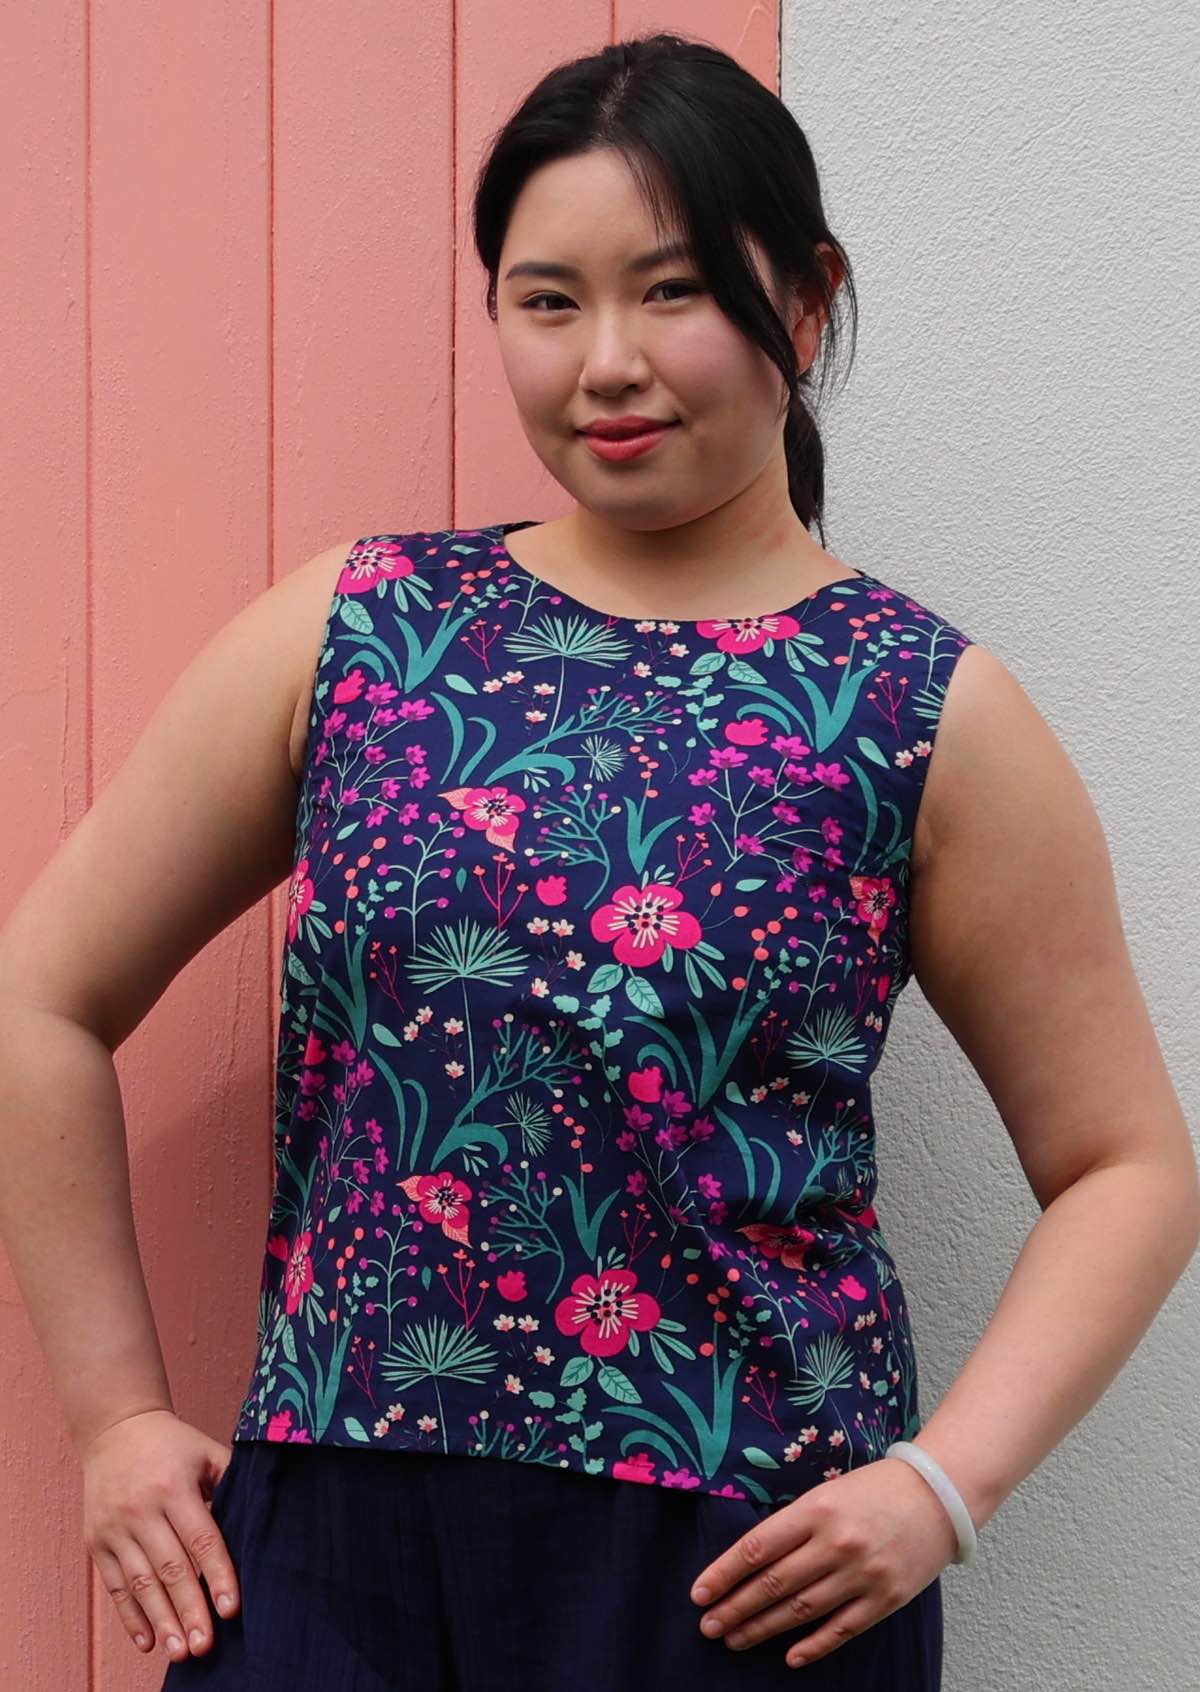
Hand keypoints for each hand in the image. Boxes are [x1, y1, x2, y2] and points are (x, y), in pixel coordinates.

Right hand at [80, 1408, 240, 1666]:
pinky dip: (130, 1616)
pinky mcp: (96, 1542)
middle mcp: (141, 1509)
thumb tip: (261, 1519)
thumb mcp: (206, 1452)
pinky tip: (147, 1641)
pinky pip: (114, 1585)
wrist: (114, 1429)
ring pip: (140, 1583)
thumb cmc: (172, 1444)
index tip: (230, 1608)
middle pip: (170, 1567)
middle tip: (204, 1645)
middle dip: (189, 1610)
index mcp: (174, 1486)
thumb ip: (232, 1482)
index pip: (201, 1538)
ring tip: (180, 1652)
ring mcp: (115, 1527)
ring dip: (161, 1620)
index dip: (217, 1574)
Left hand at [689, 1456, 957, 1668]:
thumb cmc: (875, 1489)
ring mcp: (862, 1574)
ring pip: (801, 1610)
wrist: (939, 1495)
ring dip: (762, 1628)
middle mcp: (836, 1543)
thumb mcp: (827, 1491)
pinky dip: (813, 1646)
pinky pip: (841, 1629)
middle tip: (708, 1626)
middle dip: (735, 1608)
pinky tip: (789, 1656)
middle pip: (773, 1584)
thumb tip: (751, 1560)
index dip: (724, 1573)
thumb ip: (794, 1523)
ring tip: (734, 1639)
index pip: (757, 1548)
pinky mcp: (886, 1598)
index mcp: (816, 1509)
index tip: (699, 1593)